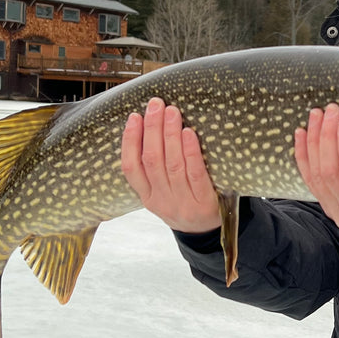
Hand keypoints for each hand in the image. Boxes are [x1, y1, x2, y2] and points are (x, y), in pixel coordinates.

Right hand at [120, 98, 221, 232]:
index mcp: (147, 197)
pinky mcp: (204, 202)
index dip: (130, 141)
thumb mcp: (163, 193)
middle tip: (156, 104)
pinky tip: (189, 133)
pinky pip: (195, 174)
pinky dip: (190, 152)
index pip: (131, 167)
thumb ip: (154, 170)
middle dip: (152, 129)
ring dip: (170, 135)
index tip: (134, 116)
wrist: (208, 233)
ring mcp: (183, 203)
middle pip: (152, 160)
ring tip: (172, 111)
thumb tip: (149, 126)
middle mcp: (162, 201)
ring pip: (172, 165)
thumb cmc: (185, 202)